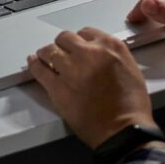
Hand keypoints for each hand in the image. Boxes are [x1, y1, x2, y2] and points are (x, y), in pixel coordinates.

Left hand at [28, 28, 156, 148]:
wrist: (123, 130)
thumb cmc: (131, 107)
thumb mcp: (131, 70)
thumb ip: (113, 58)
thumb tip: (102, 58)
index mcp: (110, 46)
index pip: (87, 33)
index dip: (80, 41)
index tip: (77, 47)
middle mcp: (89, 52)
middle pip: (66, 38)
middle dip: (63, 45)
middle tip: (62, 53)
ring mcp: (71, 68)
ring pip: (50, 51)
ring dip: (47, 53)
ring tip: (44, 57)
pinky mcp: (57, 86)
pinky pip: (39, 69)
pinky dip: (35, 65)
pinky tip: (33, 62)